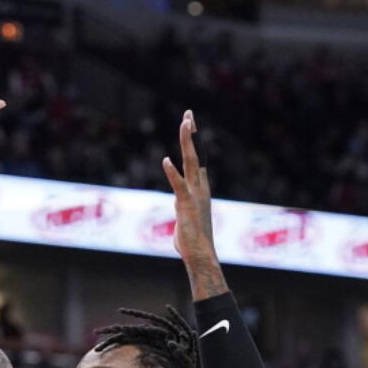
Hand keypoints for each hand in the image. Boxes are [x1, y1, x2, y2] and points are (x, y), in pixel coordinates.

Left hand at [162, 110, 216, 261]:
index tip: (191, 122)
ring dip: (187, 143)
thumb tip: (181, 213)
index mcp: (201, 187)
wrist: (201, 254)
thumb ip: (183, 209)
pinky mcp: (185, 204)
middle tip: (188, 113)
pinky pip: (178, 185)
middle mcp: (200, 186)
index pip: (198, 158)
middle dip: (192, 133)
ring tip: (185, 124)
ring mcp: (194, 194)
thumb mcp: (187, 218)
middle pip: (196, 154)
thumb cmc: (192, 240)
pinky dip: (172, 173)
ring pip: (191, 163)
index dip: (195, 140)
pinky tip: (165, 160)